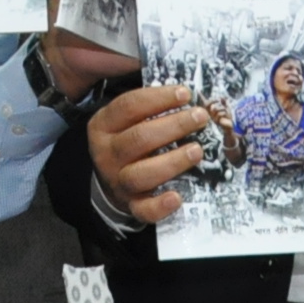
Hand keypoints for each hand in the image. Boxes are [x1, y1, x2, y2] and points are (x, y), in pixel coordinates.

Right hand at [85, 82, 214, 223]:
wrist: (111, 182)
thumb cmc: (128, 141)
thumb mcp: (126, 120)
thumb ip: (147, 108)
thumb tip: (185, 93)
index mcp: (103, 126)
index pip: (128, 106)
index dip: (158, 98)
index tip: (185, 93)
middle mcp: (107, 153)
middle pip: (139, 138)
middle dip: (173, 125)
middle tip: (200, 117)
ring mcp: (118, 180)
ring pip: (142, 173)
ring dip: (172, 161)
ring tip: (198, 150)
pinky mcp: (131, 205)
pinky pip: (143, 209)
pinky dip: (160, 205)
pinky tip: (177, 197)